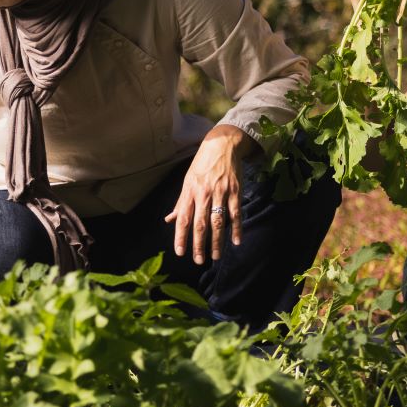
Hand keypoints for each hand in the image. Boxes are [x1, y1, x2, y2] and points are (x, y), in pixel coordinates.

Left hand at [164, 124, 251, 265]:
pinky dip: (236, 228)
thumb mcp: (188, 181)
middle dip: (198, 245)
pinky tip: (236, 241)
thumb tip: (169, 219)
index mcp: (190, 192)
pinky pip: (235, 213)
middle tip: (198, 261)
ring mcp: (220, 193)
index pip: (184, 219)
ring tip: (215, 256)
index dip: (181, 237)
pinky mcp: (234, 191)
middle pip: (200, 224)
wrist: (222, 145)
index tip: (180, 253)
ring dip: (217, 241)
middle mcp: (204, 194)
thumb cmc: (202, 165)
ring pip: (217, 221)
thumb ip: (180, 203)